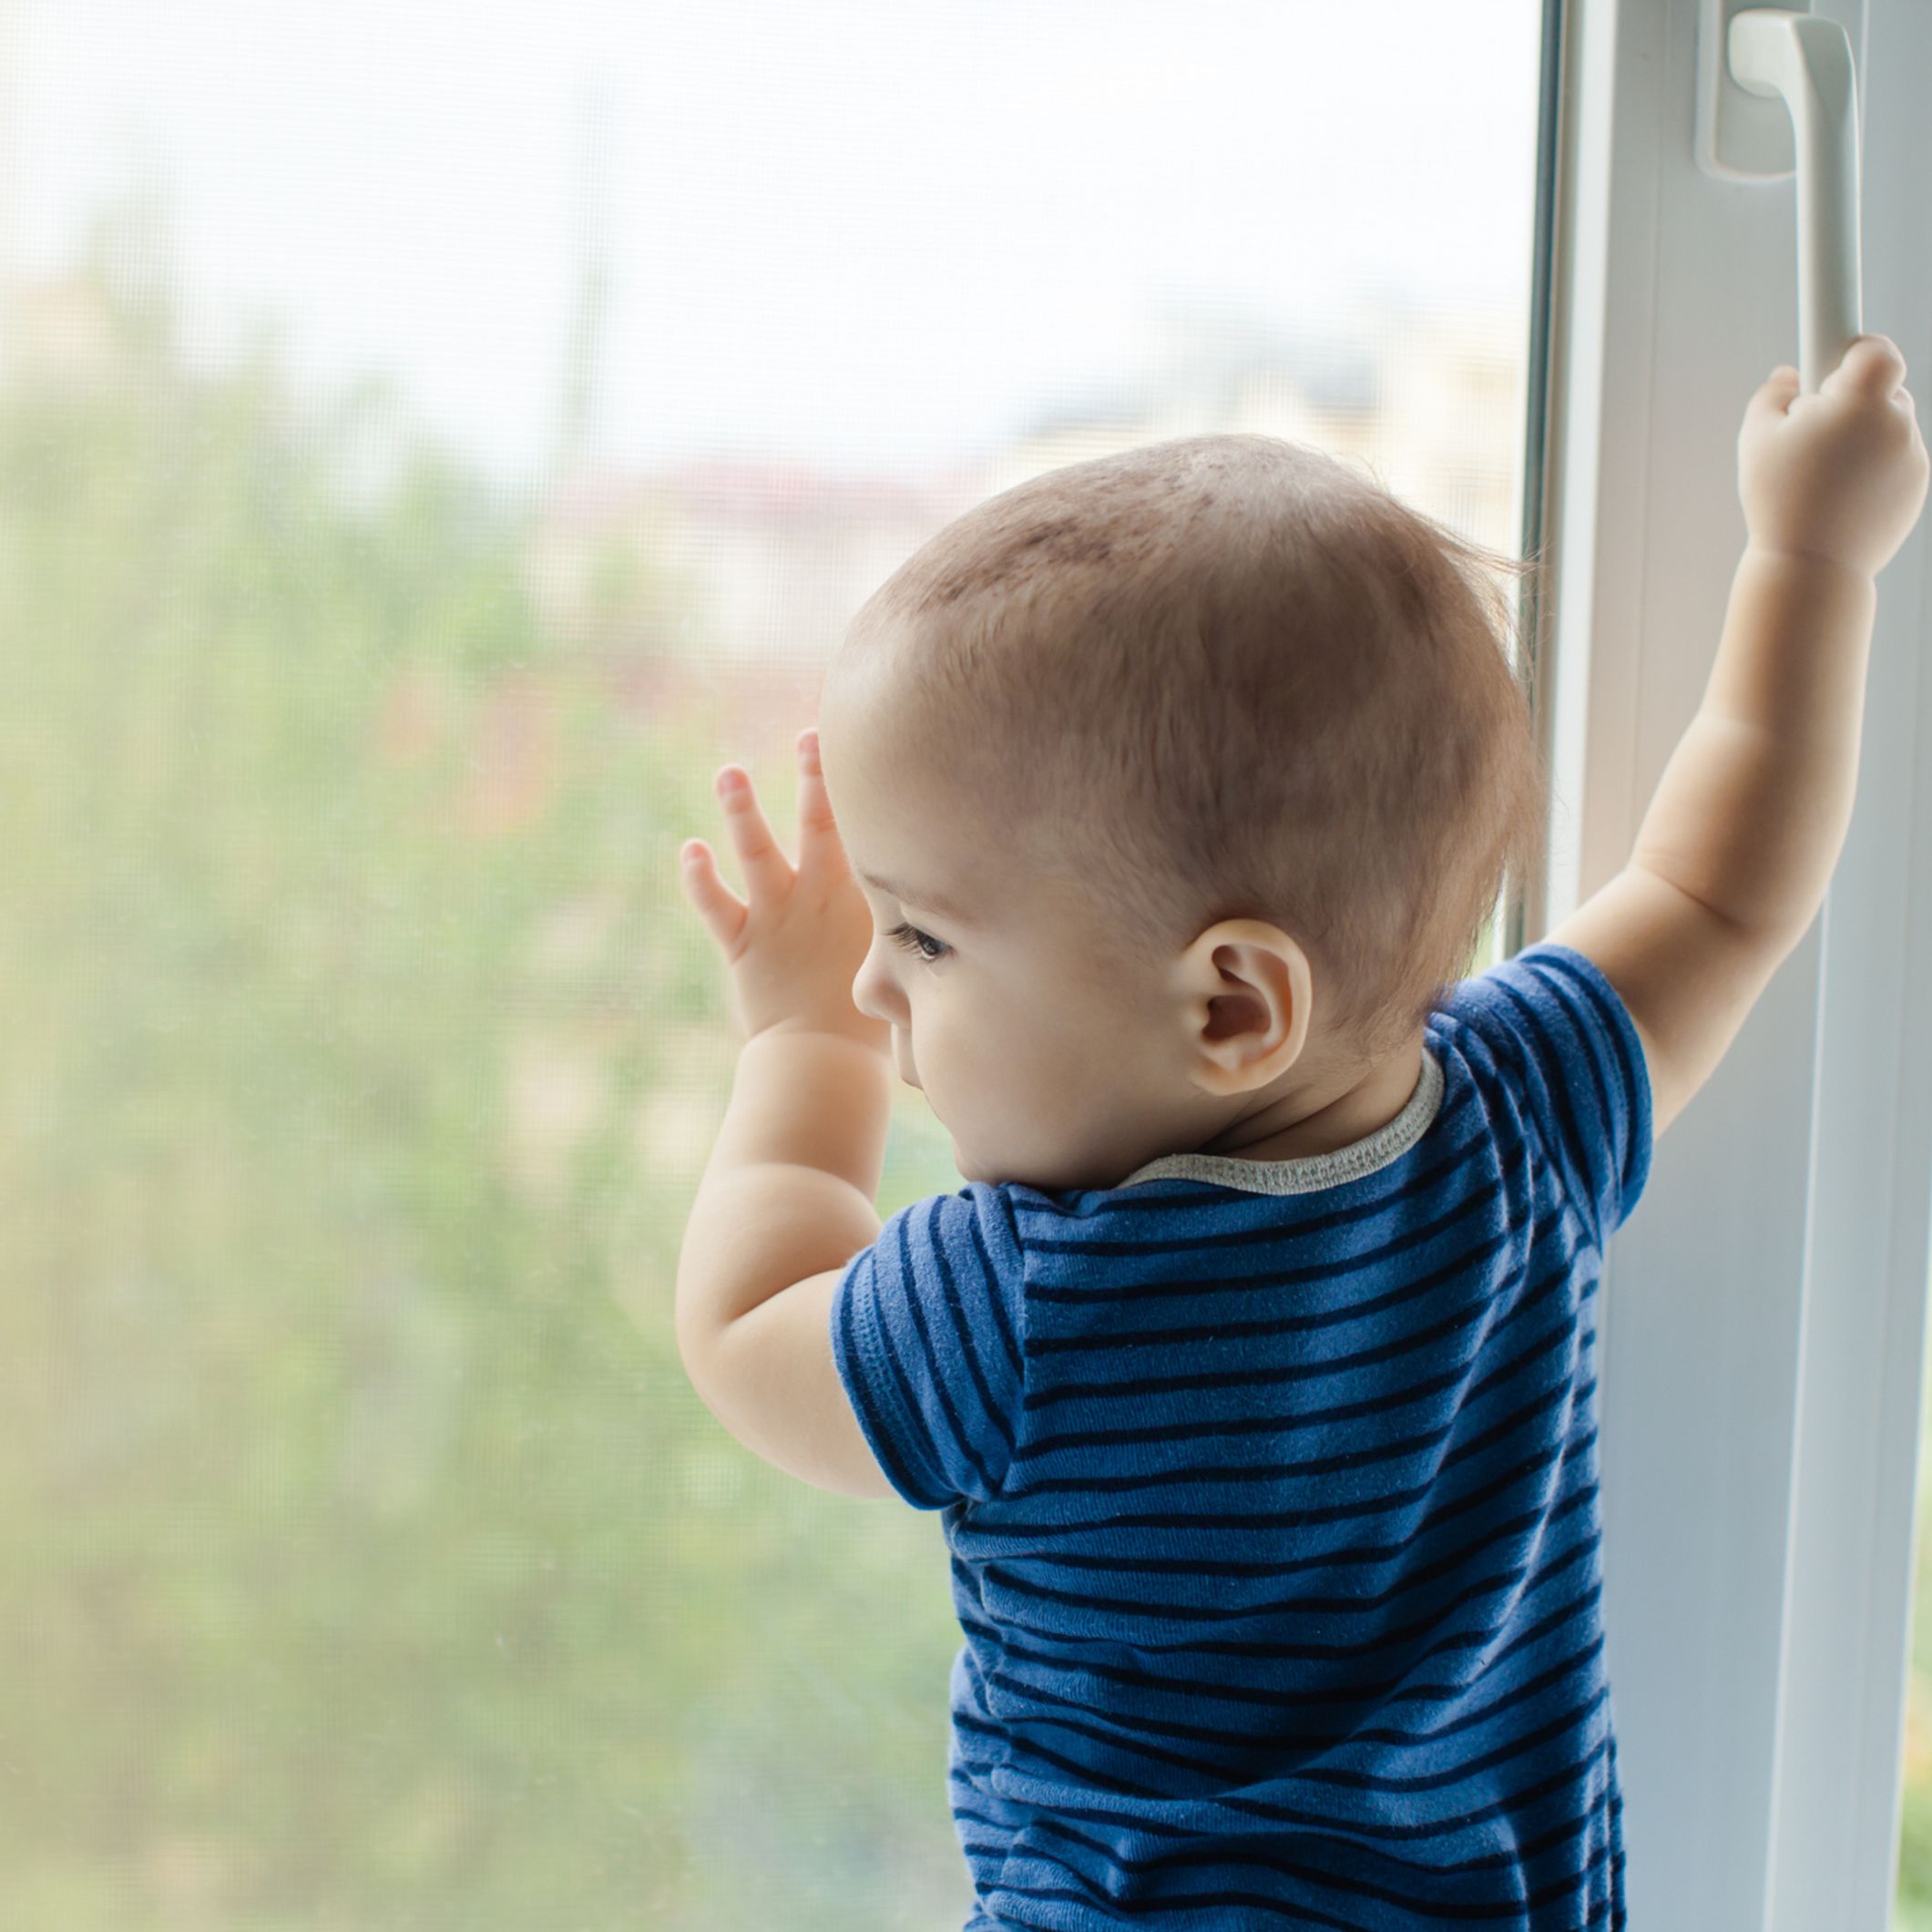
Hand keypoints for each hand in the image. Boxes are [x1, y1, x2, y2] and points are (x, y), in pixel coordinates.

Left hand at [680, 728, 889, 1052]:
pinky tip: (688, 848)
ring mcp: (779, 918)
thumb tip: (963, 930)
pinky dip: (699, 878)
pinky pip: (716, 905)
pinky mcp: (743, 945)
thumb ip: (913, 940)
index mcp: (864, 903)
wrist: (824, 1064)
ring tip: (727, 772)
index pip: (865, 836)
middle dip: (815, 777)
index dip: (865, 795)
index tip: (867, 751)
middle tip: (809, 735)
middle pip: (819, 824)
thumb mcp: (904, 974)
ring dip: (740, 810)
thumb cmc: (869, 1028)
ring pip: (757, 852)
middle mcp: (820, 899)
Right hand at [1739, 334, 1928, 577]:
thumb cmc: (1780, 502)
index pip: (1877, 350)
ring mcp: (1913, 455)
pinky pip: (1897, 459)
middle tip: (1816, 431)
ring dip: (1864, 435)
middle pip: (1884, 388)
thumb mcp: (1756, 440)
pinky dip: (1874, 468)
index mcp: (1859, 402)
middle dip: (1854, 401)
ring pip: (1892, 425)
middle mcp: (1896, 422)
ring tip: (1825, 473)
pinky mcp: (1918, 484)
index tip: (1839, 363)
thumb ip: (1771, 395)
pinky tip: (1842, 495)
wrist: (1812, 566)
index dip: (1858, 350)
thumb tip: (1787, 376)